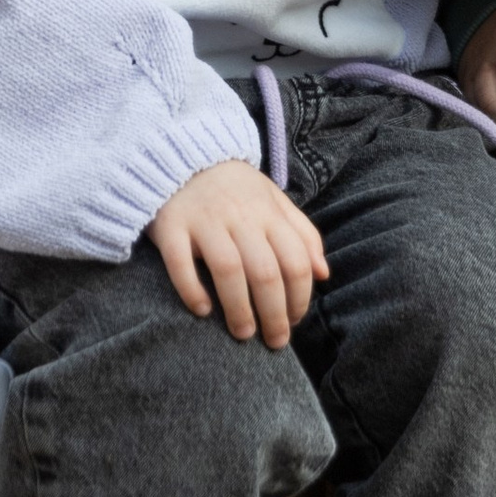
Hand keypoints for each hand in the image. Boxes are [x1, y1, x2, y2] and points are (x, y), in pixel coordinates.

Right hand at [147, 159, 327, 346]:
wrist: (181, 154)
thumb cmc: (235, 187)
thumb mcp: (274, 201)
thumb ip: (302, 234)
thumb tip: (324, 274)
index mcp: (268, 212)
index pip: (295, 261)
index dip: (300, 298)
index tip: (294, 321)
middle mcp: (239, 215)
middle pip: (265, 272)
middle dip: (274, 314)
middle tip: (274, 342)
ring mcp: (204, 220)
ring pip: (228, 270)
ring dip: (239, 310)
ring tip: (243, 333)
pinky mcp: (171, 225)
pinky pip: (180, 263)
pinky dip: (192, 290)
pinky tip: (202, 310)